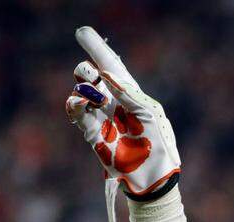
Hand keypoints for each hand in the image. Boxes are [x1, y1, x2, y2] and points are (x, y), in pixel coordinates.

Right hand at [67, 27, 180, 199]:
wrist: (152, 176)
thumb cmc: (158, 145)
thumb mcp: (148, 113)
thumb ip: (128, 93)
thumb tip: (106, 74)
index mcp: (130, 95)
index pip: (111, 68)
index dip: (97, 50)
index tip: (81, 33)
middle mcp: (113, 103)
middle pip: (90, 75)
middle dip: (87, 71)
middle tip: (94, 78)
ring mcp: (101, 117)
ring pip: (81, 90)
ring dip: (85, 87)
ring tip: (97, 98)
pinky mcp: (91, 133)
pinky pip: (76, 111)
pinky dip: (75, 103)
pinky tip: (81, 102)